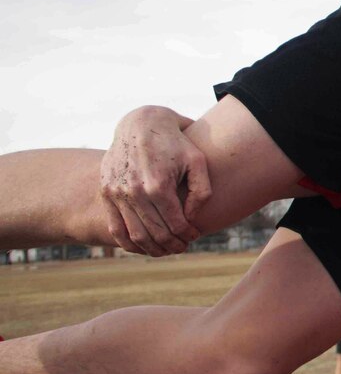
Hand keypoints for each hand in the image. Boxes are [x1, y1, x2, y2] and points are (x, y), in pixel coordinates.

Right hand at [99, 106, 211, 255]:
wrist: (141, 124)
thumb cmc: (175, 143)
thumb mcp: (198, 161)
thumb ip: (202, 192)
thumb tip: (191, 219)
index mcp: (158, 185)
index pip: (175, 224)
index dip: (188, 235)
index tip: (195, 236)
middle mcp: (134, 191)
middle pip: (155, 234)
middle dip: (172, 245)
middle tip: (182, 247)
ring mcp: (116, 192)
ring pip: (134, 235)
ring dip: (152, 249)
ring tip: (166, 250)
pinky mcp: (106, 192)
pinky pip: (115, 227)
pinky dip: (128, 243)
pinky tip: (143, 246)